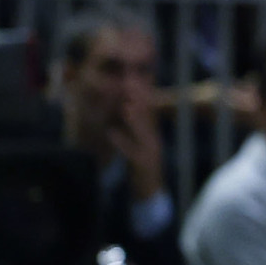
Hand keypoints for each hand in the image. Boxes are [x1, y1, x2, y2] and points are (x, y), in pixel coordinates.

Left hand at [109, 88, 165, 202]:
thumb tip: (126, 103)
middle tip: (130, 78)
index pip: (147, 106)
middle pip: (148, 115)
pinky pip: (132, 153)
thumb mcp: (139, 142)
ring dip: (135, 118)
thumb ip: (135, 123)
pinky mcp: (143, 166)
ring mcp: (150, 153)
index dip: (141, 88)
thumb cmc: (141, 166)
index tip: (132, 71)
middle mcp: (153, 139)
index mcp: (151, 132)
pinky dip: (123, 142)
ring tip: (126, 104)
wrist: (150, 193)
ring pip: (143, 132)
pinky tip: (111, 133)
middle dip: (140, 96)